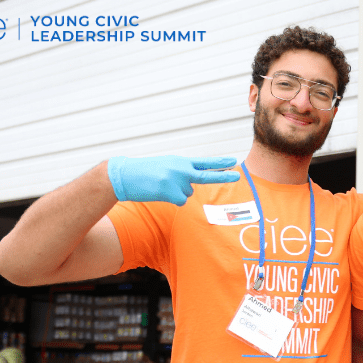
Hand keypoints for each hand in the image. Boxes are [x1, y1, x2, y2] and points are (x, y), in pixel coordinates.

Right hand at [107, 156, 238, 204]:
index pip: (204, 162)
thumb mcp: (166, 166)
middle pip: (206, 176)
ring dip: (176, 193)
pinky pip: (179, 201)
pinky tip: (159, 192)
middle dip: (223, 176)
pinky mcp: (170, 191)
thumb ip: (181, 173)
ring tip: (160, 186)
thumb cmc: (144, 172)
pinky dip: (170, 200)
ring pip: (187, 194)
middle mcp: (180, 169)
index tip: (233, 161)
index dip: (219, 163)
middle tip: (238, 176)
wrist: (125, 175)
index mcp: (180, 161)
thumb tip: (190, 190)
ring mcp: (176, 180)